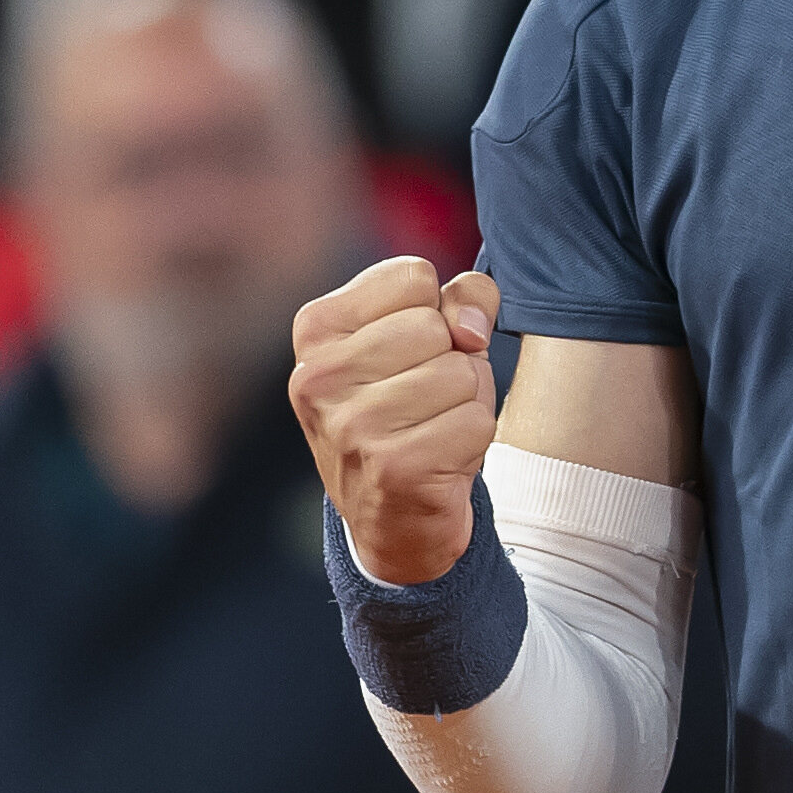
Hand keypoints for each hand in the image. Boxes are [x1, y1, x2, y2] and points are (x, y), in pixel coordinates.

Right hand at [290, 257, 499, 583]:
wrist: (393, 516)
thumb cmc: (413, 409)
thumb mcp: (430, 339)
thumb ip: (463, 299)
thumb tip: (471, 329)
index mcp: (317, 328)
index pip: (413, 276)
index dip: (437, 311)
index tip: (414, 350)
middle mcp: (318, 375)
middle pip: (437, 325)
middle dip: (452, 360)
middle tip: (424, 400)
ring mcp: (350, 424)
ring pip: (460, 373)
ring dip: (465, 402)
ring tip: (431, 427)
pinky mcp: (392, 466)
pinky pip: (475, 421)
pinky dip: (474, 439)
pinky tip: (439, 458)